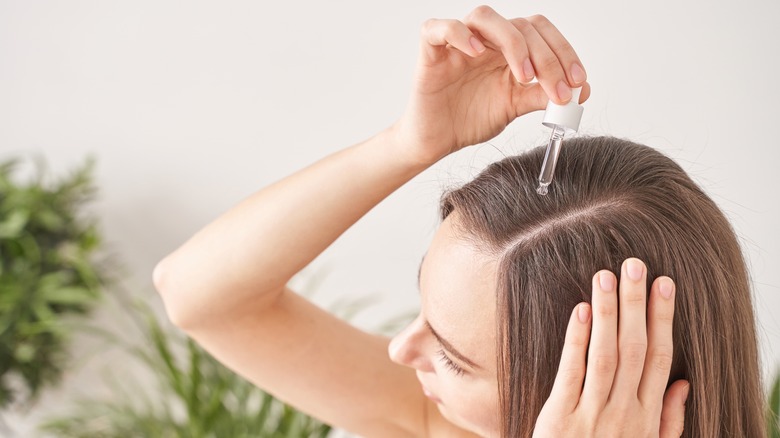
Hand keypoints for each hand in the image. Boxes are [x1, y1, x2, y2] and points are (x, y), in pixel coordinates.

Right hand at [392, 6, 590, 165]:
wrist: (437, 141)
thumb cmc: (470, 119)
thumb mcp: (515, 107)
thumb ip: (543, 95)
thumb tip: (582, 91)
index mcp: (507, 49)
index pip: (541, 32)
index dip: (563, 52)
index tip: (578, 83)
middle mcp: (486, 40)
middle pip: (520, 25)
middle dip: (546, 58)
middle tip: (558, 90)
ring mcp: (458, 43)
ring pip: (485, 17)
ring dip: (512, 42)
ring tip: (523, 75)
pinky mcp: (431, 51)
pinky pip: (440, 28)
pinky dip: (459, 34)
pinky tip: (477, 53)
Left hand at [534, 258, 689, 436]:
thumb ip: (668, 419)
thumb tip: (683, 382)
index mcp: (646, 416)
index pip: (659, 357)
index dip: (662, 318)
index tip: (664, 284)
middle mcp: (624, 411)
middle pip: (634, 349)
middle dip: (636, 304)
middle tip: (634, 264)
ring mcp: (592, 414)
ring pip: (605, 355)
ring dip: (608, 314)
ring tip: (606, 276)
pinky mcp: (560, 417)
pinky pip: (571, 373)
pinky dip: (576, 340)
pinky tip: (581, 311)